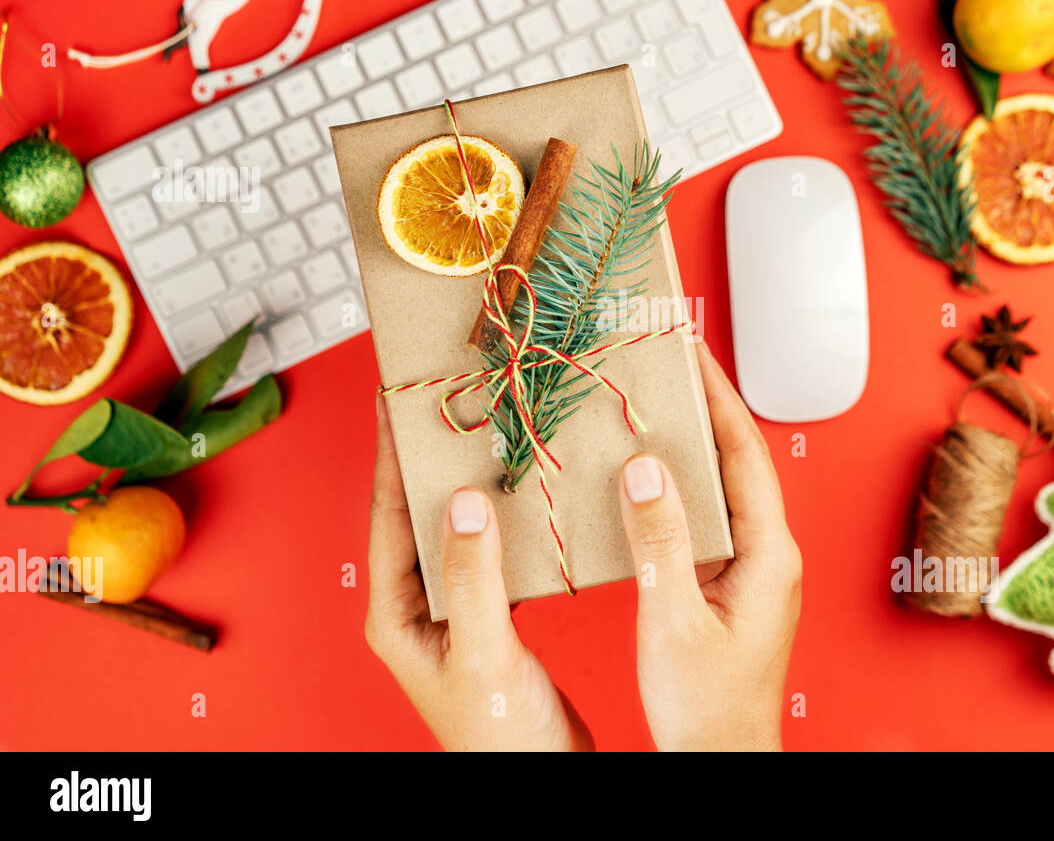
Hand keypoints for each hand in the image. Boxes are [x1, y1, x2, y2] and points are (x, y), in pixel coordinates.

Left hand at [365, 397, 592, 750]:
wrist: (542, 780)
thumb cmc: (502, 737)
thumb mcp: (483, 651)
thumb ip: (473, 578)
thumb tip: (464, 501)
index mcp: (396, 613)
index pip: (387, 515)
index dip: (392, 452)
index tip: (396, 396)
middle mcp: (417, 606)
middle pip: (416, 512)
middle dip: (428, 455)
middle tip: (442, 397)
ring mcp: (453, 609)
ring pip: (455, 525)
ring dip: (469, 480)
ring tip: (487, 430)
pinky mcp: (490, 614)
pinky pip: (491, 547)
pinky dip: (505, 515)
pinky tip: (525, 493)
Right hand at [618, 342, 800, 750]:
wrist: (722, 755)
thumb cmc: (708, 705)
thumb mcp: (674, 620)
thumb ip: (661, 542)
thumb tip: (646, 470)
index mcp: (769, 554)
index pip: (746, 454)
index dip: (718, 397)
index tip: (691, 351)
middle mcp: (769, 553)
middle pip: (738, 460)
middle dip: (706, 406)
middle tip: (670, 361)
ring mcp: (753, 567)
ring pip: (723, 485)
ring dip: (692, 442)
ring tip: (656, 402)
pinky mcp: (731, 581)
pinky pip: (708, 514)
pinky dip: (681, 484)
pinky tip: (648, 474)